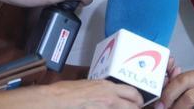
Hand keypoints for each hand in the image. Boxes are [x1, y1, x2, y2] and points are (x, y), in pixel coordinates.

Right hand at [15, 79, 141, 106]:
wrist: (55, 100)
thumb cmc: (66, 93)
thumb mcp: (89, 86)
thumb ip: (103, 90)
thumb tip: (110, 95)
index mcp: (107, 86)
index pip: (132, 92)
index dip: (137, 100)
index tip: (137, 103)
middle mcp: (110, 96)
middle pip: (135, 105)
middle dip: (137, 108)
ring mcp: (107, 107)